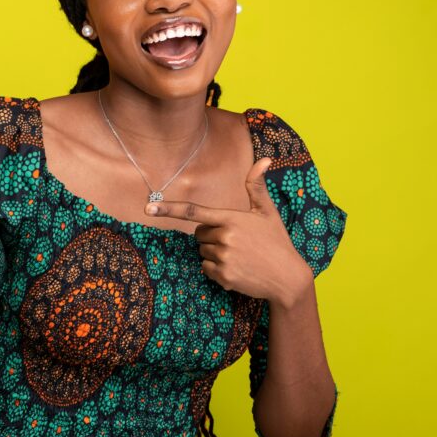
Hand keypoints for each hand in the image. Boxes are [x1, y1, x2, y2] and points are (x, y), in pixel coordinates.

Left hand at [144, 157, 312, 305]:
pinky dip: (217, 270)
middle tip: (235, 241)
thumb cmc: (277, 241)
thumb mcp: (268, 212)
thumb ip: (257, 186)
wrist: (288, 277)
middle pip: (199, 234)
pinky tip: (237, 269)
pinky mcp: (223, 276)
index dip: (169, 208)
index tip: (148, 207)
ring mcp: (223, 258)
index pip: (194, 211)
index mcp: (232, 218)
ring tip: (239, 255)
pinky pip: (206, 268)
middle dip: (211, 235)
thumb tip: (264, 159)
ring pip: (202, 251)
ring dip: (215, 253)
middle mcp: (225, 237)